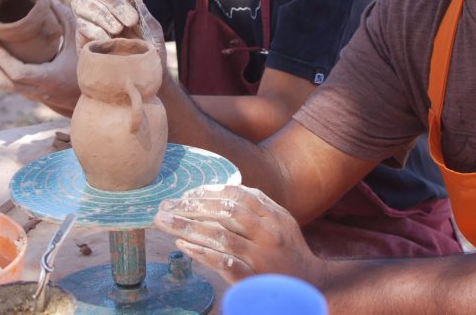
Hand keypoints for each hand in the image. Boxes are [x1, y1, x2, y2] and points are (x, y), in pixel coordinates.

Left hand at [0, 0, 80, 114]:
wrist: (79, 96)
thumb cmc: (80, 68)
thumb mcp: (77, 43)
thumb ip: (64, 21)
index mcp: (48, 79)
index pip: (19, 73)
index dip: (3, 58)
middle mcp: (34, 90)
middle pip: (1, 81)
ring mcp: (26, 93)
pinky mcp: (20, 91)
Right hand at [70, 0, 166, 63]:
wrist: (139, 80)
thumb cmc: (148, 53)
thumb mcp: (151, 30)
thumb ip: (142, 11)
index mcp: (120, 2)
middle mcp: (102, 8)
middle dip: (112, 1)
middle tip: (130, 20)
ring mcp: (89, 22)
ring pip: (82, 3)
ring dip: (102, 15)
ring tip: (118, 31)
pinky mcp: (80, 39)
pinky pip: (81, 26)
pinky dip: (95, 30)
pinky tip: (107, 40)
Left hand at [154, 184, 322, 284]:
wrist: (311, 286)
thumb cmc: (290, 251)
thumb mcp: (281, 222)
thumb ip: (257, 205)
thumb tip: (222, 190)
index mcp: (274, 216)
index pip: (237, 195)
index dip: (209, 192)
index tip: (187, 194)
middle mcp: (268, 233)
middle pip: (225, 212)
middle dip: (192, 206)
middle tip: (168, 205)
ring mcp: (260, 257)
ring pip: (220, 236)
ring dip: (188, 226)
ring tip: (165, 221)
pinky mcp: (253, 278)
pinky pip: (222, 263)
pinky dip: (200, 252)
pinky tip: (182, 245)